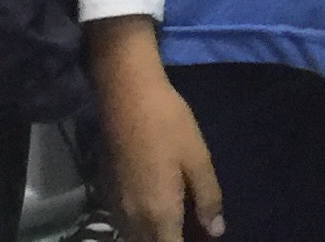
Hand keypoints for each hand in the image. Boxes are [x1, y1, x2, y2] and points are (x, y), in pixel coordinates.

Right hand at [88, 18, 222, 241]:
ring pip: (137, 237)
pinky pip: (126, 223)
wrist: (126, 96)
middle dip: (171, 240)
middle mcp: (134, 219)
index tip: (203, 237)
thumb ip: (208, 199)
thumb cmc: (168, 124)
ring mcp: (118, 207)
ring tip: (178, 221)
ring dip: (156, 235)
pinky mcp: (109, 193)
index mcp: (159, 215)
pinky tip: (157, 207)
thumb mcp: (198, 159)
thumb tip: (216, 231)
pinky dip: (142, 225)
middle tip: (194, 228)